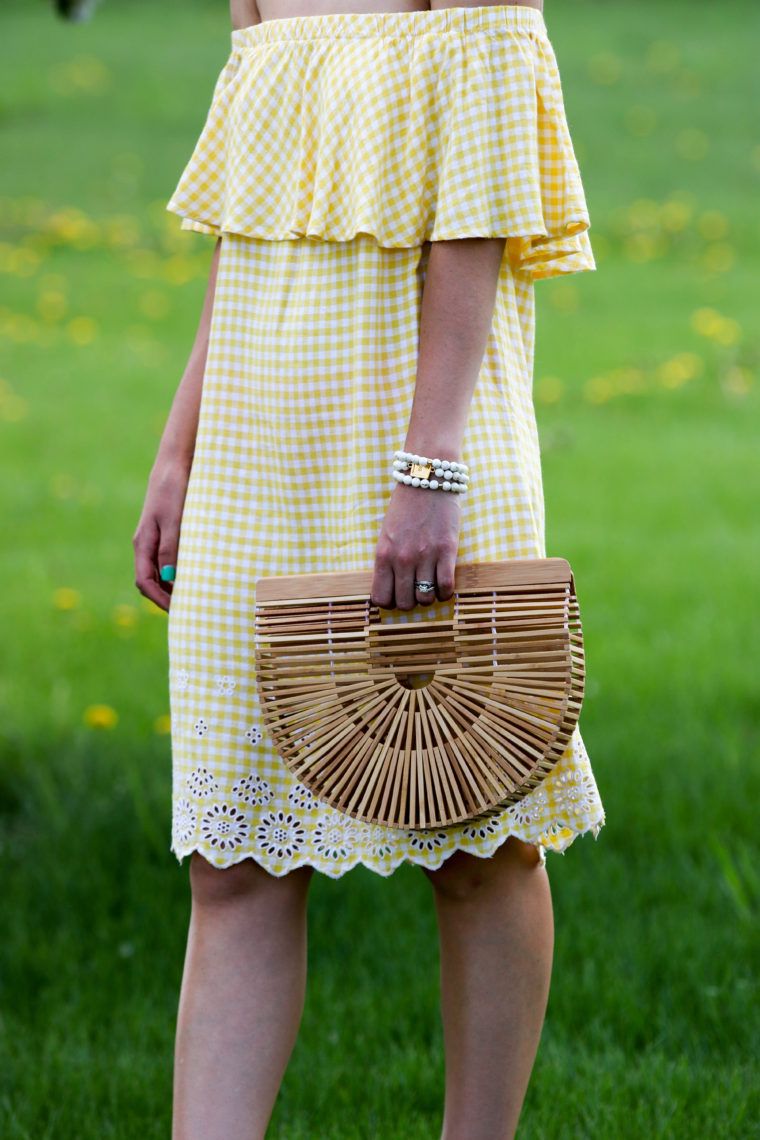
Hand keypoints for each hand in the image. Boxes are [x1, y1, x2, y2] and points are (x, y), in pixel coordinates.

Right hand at [133, 458, 190, 612]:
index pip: (144, 582)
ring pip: (159, 572)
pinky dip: (179, 572)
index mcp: (143, 543)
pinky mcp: (166, 532)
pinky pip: (168, 560)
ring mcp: (155, 539)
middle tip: (190, 611)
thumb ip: (171, 549)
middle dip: (166, 598)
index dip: (159, 600)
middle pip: (150, 581)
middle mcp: (146, 544)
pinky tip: (196, 575)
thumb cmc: (175, 490)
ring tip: (195, 597)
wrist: (176, 464)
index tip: (178, 611)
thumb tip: (169, 579)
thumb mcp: (175, 520)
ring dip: (173, 586)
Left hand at [370, 483, 460, 610]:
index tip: (398, 594)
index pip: (381, 599)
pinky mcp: (447, 551)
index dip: (391, 602)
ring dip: (430, 596)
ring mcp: (425, 556)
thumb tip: (393, 586)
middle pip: (405, 604)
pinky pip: (446, 587)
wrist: (427, 479)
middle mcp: (402, 559)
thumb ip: (388, 560)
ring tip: (432, 584)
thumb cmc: (406, 506)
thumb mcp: (386, 534)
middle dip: (411, 601)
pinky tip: (445, 583)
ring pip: (426, 599)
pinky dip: (446, 592)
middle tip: (417, 589)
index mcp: (383, 555)